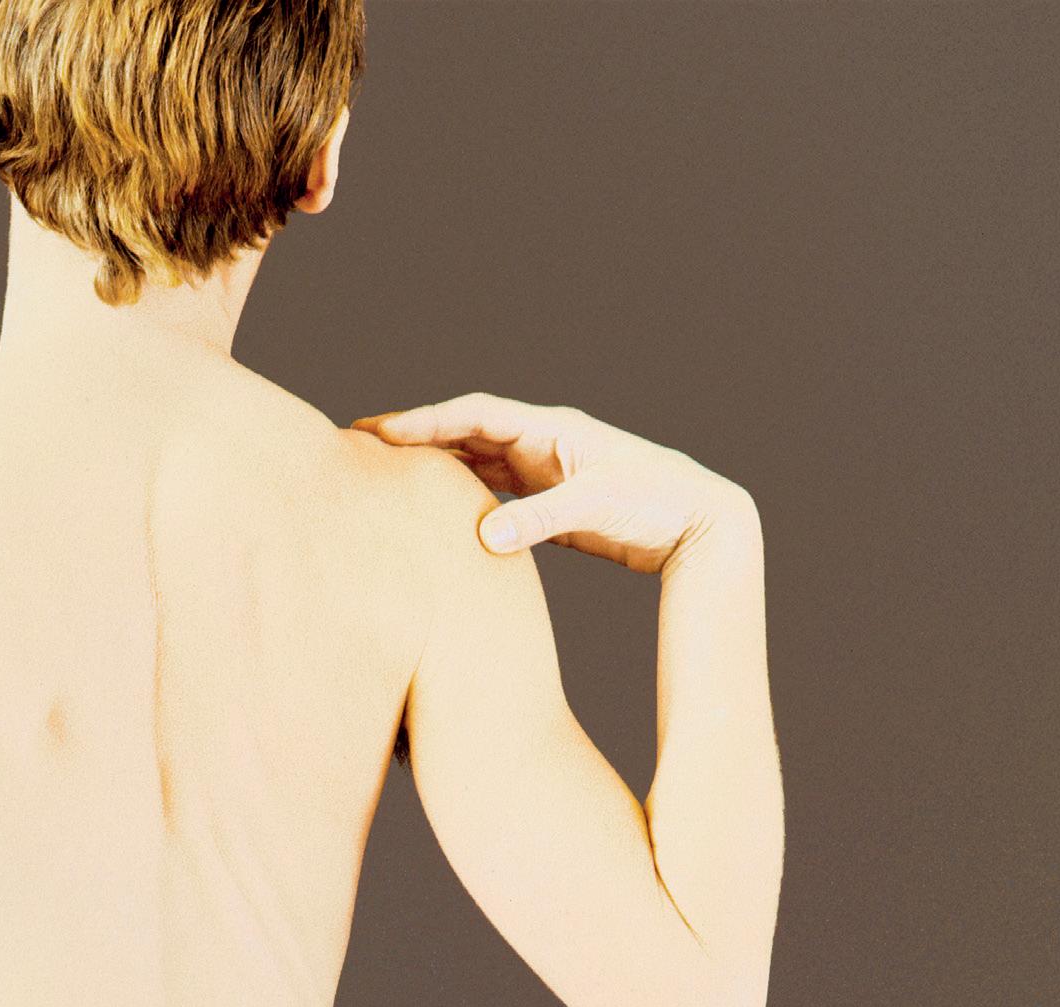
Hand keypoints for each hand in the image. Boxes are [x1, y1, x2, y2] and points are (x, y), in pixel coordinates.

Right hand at [349, 391, 752, 572]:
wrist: (697, 522)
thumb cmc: (656, 501)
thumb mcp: (596, 506)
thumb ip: (540, 520)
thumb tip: (486, 537)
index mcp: (551, 429)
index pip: (474, 416)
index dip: (426, 422)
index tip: (381, 431)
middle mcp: (542, 443)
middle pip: (465, 433)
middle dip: (416, 436)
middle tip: (362, 442)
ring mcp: (544, 471)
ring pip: (475, 462)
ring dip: (434, 465)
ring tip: (386, 472)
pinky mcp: (549, 501)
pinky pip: (493, 493)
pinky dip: (462, 496)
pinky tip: (435, 510)